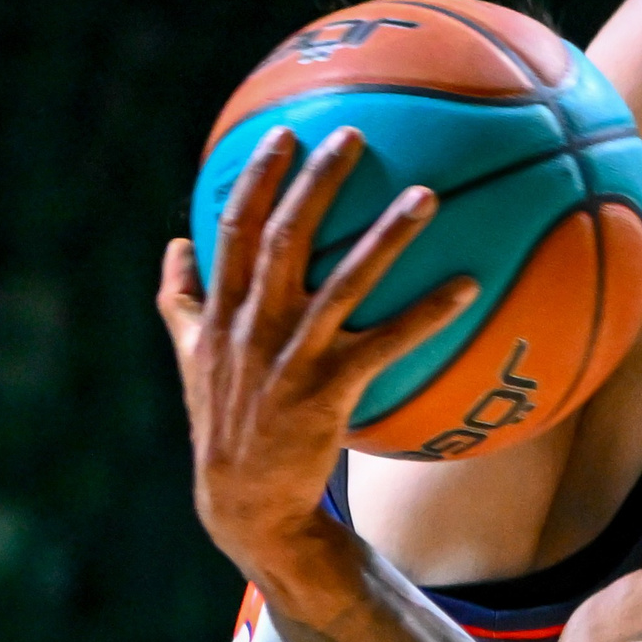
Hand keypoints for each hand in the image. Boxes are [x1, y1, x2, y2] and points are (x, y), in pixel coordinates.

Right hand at [156, 125, 477, 581]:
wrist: (245, 506)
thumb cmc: (226, 428)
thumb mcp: (193, 362)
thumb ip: (183, 303)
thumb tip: (172, 247)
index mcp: (224, 313)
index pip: (234, 228)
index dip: (258, 178)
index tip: (283, 134)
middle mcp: (254, 327)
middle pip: (285, 238)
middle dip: (318, 182)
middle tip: (354, 135)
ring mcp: (290, 359)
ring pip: (343, 282)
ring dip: (388, 236)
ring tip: (428, 196)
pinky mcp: (326, 394)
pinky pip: (386, 344)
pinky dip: (427, 314)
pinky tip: (468, 286)